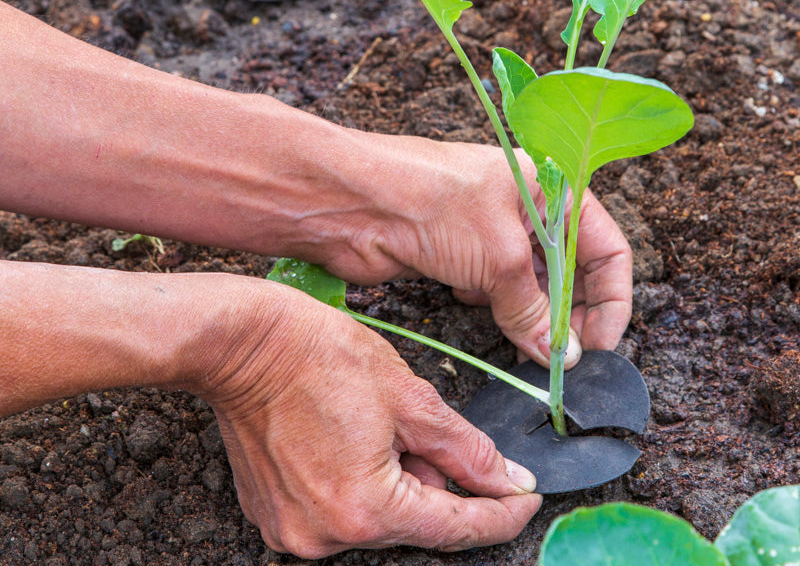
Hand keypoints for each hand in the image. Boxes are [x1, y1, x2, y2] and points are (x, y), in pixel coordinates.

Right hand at [193, 281, 540, 557]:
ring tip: (377, 425)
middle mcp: (325, 537)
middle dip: (434, 482)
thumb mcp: (408, 397)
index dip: (499, 515)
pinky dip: (357, 484)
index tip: (525, 500)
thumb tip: (506, 481)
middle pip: (411, 523)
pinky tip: (350, 438)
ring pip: (374, 517)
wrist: (243, 343)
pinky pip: (335, 512)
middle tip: (425, 431)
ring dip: (394, 481)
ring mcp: (292, 530)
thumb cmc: (319, 357)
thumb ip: (465, 450)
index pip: (455, 529)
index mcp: (366, 511)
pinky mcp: (272, 514)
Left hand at [308, 136, 631, 369]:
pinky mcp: (457, 256)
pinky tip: (480, 309)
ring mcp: (488, 232)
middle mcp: (523, 207)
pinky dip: (496, 309)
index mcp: (549, 186)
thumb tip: (560, 354)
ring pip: (528, 285)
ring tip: (529, 346)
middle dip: (570, 314)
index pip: (605, 245)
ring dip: (532, 317)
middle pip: (569, 269)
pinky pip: (492, 291)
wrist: (352, 202)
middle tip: (566, 357)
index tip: (604, 344)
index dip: (610, 297)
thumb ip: (533, 308)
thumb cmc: (431, 202)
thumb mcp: (499, 254)